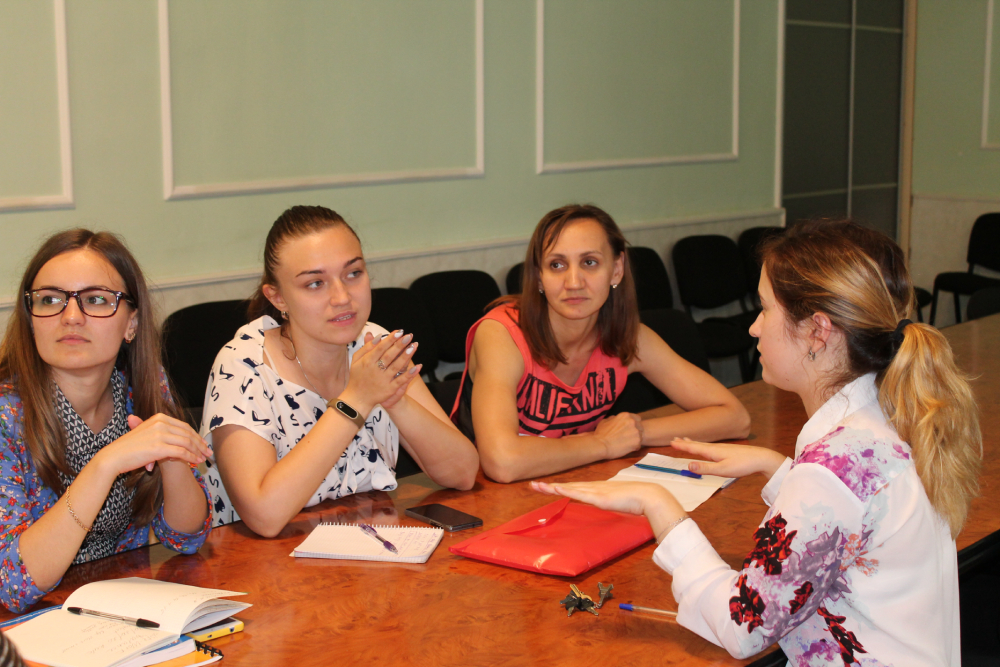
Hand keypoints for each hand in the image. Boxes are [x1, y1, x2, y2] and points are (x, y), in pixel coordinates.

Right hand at [94, 414, 210, 476]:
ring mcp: (160, 434)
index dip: (195, 435)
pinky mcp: (159, 447)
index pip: (183, 426)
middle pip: (188, 433)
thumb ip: (160, 434)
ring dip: (198, 451)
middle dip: (200, 443)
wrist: (113, 457)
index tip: (203, 443)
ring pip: (187, 442)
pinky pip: (181, 452)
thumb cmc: (128, 448)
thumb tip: (174, 440)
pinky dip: (191, 457)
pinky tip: (195, 462)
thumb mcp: (145, 434)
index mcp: (159, 418)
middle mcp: (161, 423)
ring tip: (204, 459)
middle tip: (208, 452)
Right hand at [344, 331, 422, 411]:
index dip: (390, 339)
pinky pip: (401, 380)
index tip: (399, 332)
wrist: (357, 398)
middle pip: (389, 356)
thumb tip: (376, 335)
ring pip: (396, 366)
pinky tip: (418, 367)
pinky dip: (409, 374)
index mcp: (367, 361)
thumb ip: (366, 347)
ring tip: (414, 346)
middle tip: (409, 336)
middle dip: (399, 345)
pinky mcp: (389, 389)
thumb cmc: (357, 376)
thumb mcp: (357, 360)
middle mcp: (375, 370)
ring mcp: (383, 380)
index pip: (380, 348)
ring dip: (406, 356)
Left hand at [530, 480, 685, 538]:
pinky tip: (555, 489)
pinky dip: (565, 491)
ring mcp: (596, 491)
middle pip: (568, 486)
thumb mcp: (619, 502)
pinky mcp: (599, 497)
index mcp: (598, 488)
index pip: (575, 487)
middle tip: (533, 485)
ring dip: (552, 488)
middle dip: (550, 486)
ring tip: (537, 486)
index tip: (546, 487)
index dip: (560, 487)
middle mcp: (594, 487)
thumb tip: (608, 505)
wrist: (649, 496)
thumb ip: (611, 502)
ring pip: (569, 488)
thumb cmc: (638, 500)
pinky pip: (579, 494)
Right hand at [594, 413, 642, 459]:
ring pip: (640, 436)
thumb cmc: (601, 433)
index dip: (633, 424)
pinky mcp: (637, 442)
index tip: (628, 429)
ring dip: (635, 440)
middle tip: (627, 437)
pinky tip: (626, 448)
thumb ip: (613, 418)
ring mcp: (636, 432)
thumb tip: (615, 418)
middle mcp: (633, 422)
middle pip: (640, 427)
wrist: (601, 445)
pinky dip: (634, 447)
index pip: (637, 418)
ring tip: (626, 444)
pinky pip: (638, 445)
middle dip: (635, 432)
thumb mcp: (605, 421)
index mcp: (626, 415)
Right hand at [669, 437, 787, 478]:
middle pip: (697, 444)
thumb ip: (705, 468)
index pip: (693, 448)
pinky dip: (703, 446)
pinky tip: (707, 448)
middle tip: (674, 439)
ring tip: (686, 440)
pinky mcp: (728, 451)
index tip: (671, 442)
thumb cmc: (743, 465)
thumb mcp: (723, 470)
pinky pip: (711, 447)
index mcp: (712, 452)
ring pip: (704, 445)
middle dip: (685, 442)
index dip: (682, 446)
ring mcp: (723, 449)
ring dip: (693, 443)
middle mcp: (716, 448)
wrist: (761, 458)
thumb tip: (688, 466)